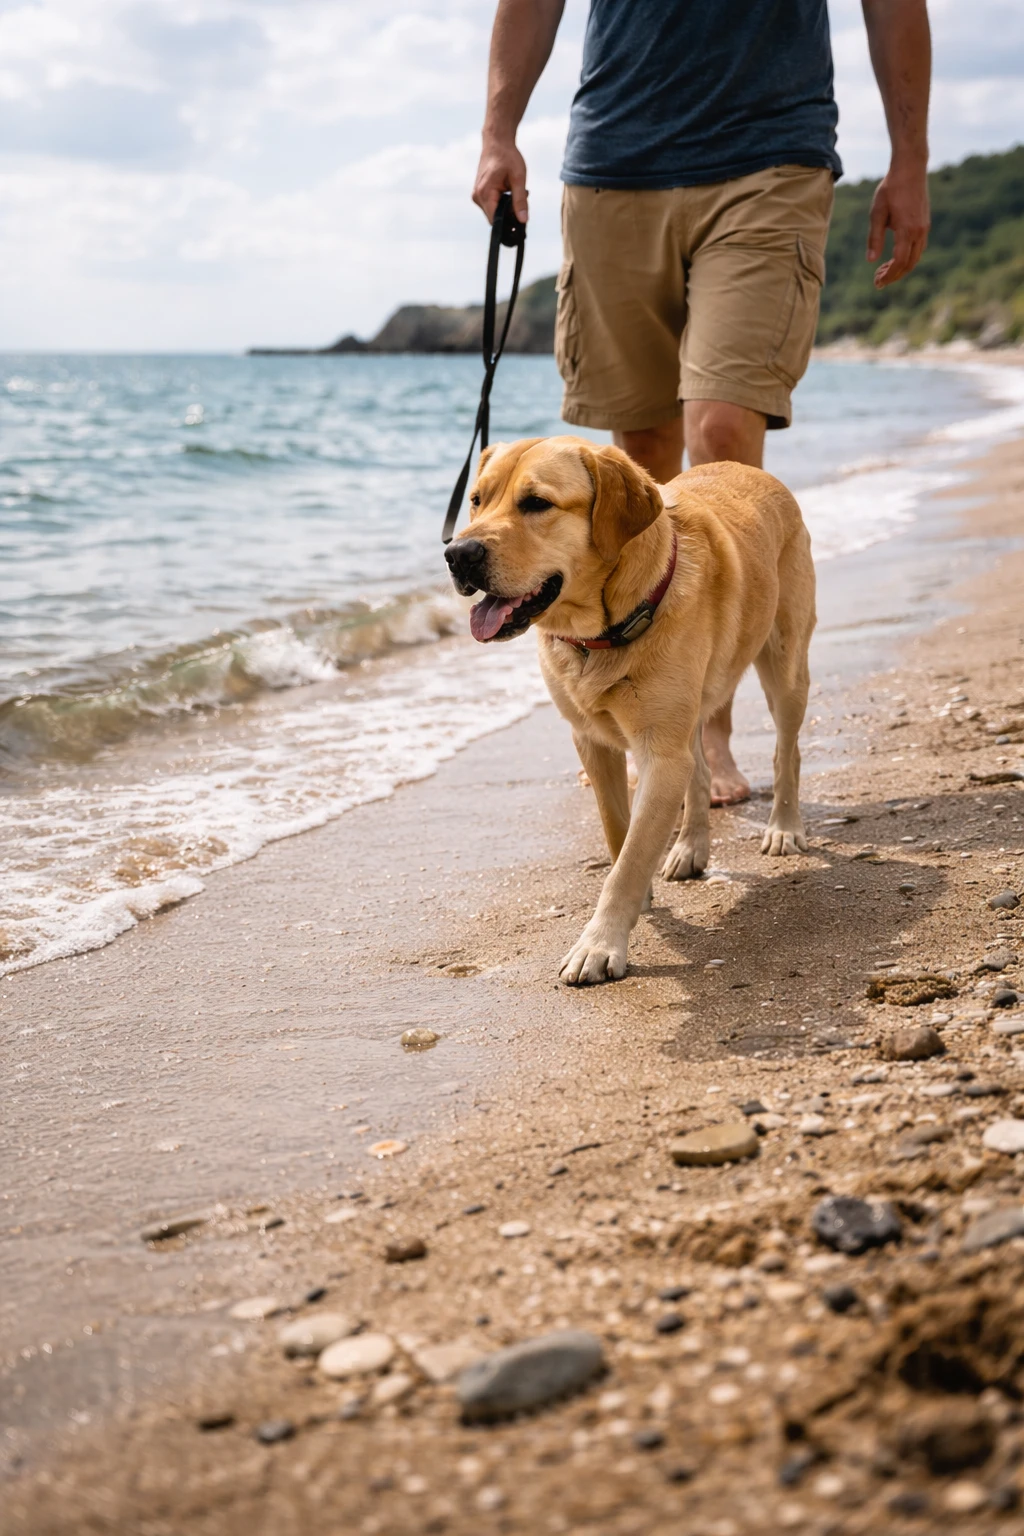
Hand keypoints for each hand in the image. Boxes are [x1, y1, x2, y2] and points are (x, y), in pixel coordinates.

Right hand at [473, 136, 528, 223]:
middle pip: (495, 217)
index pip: (495, 221)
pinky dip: (501, 202)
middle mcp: (477, 196)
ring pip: (493, 212)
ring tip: (513, 189)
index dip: (508, 223)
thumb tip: (523, 220)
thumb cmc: (508, 157)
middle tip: (521, 196)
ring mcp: (477, 195)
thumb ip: (520, 201)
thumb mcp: (518, 179)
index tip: (520, 219)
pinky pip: (491, 205)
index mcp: (484, 193)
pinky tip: (507, 189)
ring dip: (506, 207)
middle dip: (509, 212)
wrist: (497, 142)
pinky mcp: (479, 193)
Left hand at [866, 163, 929, 287]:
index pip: (899, 262)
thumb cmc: (891, 189)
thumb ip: (874, 237)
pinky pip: (918, 248)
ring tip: (883, 271)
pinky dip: (907, 257)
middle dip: (894, 276)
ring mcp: (924, 228)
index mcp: (907, 230)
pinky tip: (894, 257)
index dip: (888, 276)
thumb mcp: (877, 213)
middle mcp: (919, 232)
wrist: (910, 169)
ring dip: (900, 268)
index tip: (877, 283)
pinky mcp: (924, 224)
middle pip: (909, 264)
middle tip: (878, 281)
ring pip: (915, 257)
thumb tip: (871, 261)